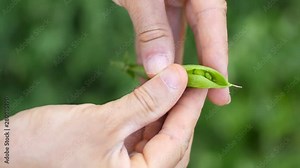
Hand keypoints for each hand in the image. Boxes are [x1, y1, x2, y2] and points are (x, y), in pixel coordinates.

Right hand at [1, 65, 206, 167]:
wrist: (10, 153)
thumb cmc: (49, 146)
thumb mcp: (103, 123)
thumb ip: (146, 103)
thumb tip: (178, 79)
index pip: (177, 141)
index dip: (190, 108)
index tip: (200, 82)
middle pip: (172, 141)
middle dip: (180, 109)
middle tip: (188, 80)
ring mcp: (126, 167)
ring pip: (158, 137)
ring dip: (165, 109)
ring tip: (172, 83)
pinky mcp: (116, 154)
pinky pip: (142, 134)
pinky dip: (148, 114)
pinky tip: (152, 95)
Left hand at [113, 0, 229, 104]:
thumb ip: (151, 28)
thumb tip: (159, 70)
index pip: (212, 23)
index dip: (217, 57)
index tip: (220, 88)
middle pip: (201, 36)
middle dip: (203, 68)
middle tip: (213, 101)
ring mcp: (172, 3)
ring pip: (178, 39)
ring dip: (175, 67)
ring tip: (179, 98)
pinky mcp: (156, 9)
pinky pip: (158, 36)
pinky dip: (155, 56)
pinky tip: (153, 77)